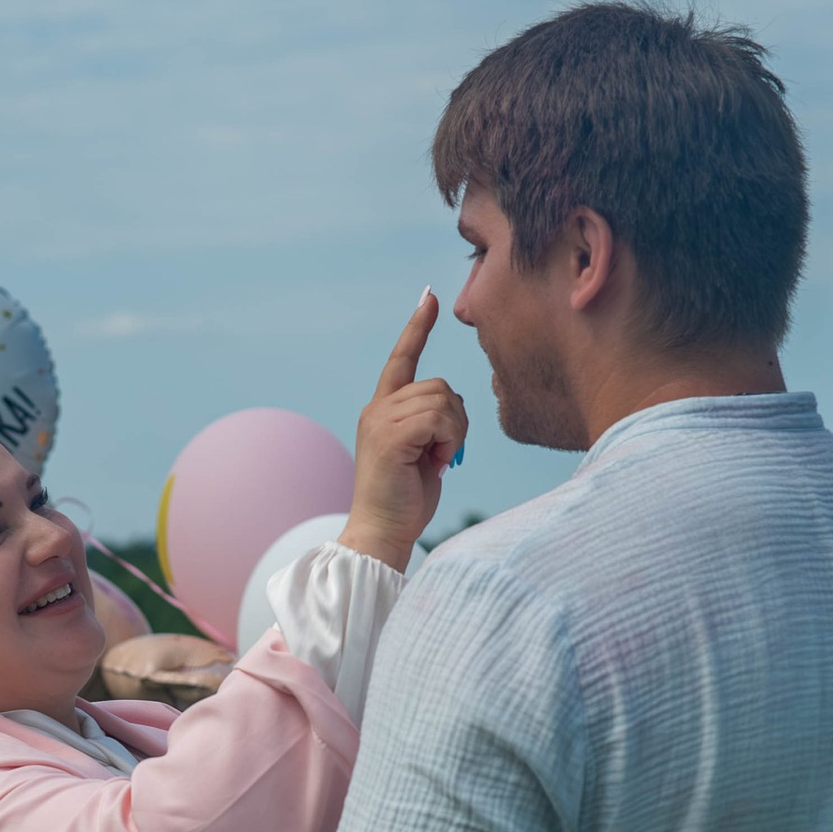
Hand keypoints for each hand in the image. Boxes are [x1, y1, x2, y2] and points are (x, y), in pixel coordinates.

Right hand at [345, 293, 470, 569]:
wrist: (381, 534)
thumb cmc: (406, 501)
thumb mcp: (423, 453)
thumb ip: (432, 422)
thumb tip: (453, 407)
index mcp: (382, 410)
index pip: (402, 359)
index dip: (417, 327)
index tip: (429, 297)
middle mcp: (377, 408)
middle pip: (439, 385)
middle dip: (455, 420)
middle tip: (444, 454)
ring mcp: (380, 420)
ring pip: (443, 400)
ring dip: (454, 432)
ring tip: (438, 460)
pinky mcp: (389, 435)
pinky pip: (439, 417)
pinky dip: (448, 441)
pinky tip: (437, 462)